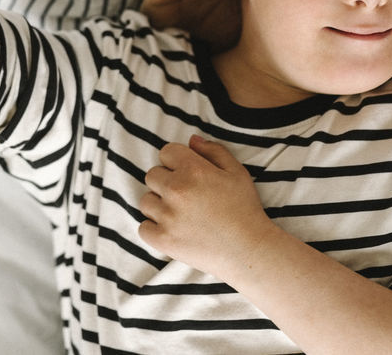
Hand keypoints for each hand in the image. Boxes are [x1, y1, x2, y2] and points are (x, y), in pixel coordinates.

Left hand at [139, 135, 274, 279]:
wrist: (248, 250)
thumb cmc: (245, 209)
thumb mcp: (237, 172)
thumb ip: (214, 151)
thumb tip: (192, 140)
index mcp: (194, 169)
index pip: (166, 152)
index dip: (176, 161)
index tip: (187, 173)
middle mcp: (176, 190)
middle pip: (152, 175)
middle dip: (166, 181)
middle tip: (185, 195)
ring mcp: (167, 216)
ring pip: (146, 201)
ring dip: (159, 205)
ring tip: (180, 214)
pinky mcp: (163, 240)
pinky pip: (143, 228)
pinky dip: (154, 228)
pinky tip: (172, 229)